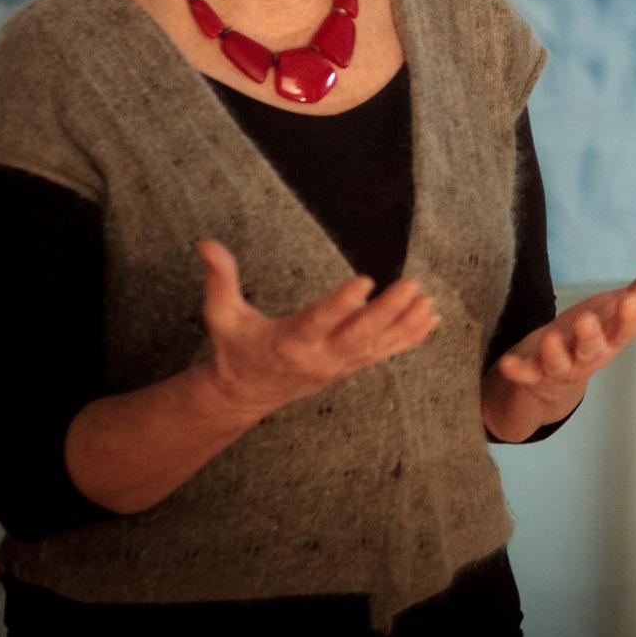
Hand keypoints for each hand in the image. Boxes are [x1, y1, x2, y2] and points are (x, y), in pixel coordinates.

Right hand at [197, 239, 437, 421]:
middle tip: (412, 285)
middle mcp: (318, 356)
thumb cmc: (235, 348)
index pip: (319, 321)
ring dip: (406, 324)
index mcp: (288, 341)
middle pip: (358, 335)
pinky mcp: (349, 368)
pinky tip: (431, 318)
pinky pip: (384, 354)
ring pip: (378, 346)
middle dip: (388, 311)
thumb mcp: (221, 315)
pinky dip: (409, 337)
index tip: (366, 280)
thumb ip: (219, 278)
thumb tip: (205, 243)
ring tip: (429, 300)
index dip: (342, 303)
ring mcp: (338, 365)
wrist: (245, 394)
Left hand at [493, 260, 635, 400]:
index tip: (631, 300)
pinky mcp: (533, 374)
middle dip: (590, 338)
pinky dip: (516, 371)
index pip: (625, 330)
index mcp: (610, 339)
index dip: (629, 317)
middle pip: (592, 352)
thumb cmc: (593, 333)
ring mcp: (560, 367)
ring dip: (555, 354)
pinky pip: (524, 375)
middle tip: (586, 320)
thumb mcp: (617, 308)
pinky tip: (507, 364)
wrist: (555, 375)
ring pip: (559, 365)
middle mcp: (588, 356)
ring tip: (551, 339)